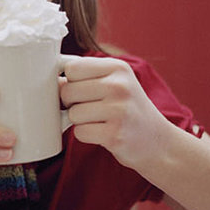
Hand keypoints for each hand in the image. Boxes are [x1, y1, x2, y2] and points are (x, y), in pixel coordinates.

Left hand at [60, 55, 172, 170]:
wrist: (158, 142)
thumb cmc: (127, 109)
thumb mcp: (113, 83)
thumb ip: (84, 77)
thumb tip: (51, 80)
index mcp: (117, 67)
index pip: (72, 68)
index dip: (69, 81)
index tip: (80, 89)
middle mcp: (120, 85)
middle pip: (67, 90)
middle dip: (71, 103)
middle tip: (91, 108)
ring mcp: (119, 110)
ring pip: (72, 113)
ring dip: (80, 121)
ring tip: (100, 120)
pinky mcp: (115, 134)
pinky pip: (80, 132)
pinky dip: (86, 135)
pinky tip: (103, 133)